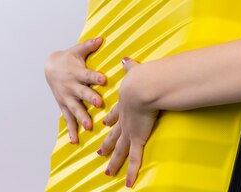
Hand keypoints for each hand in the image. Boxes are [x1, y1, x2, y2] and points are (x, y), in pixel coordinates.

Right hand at [44, 37, 106, 143]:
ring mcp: (67, 97)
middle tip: (99, 103)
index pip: (87, 75)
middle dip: (90, 98)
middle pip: (82, 93)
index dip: (95, 77)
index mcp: (77, 73)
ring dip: (81, 117)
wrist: (50, 67)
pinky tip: (75, 141)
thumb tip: (101, 38)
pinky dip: (71, 130)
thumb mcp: (77, 50)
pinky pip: (68, 119)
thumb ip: (89, 45)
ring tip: (88, 125)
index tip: (104, 80)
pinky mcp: (64, 105)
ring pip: (75, 108)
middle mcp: (71, 86)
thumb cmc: (68, 58)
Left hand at [97, 58, 157, 188]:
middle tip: (99, 152)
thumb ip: (130, 67)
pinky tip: (128, 183)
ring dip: (114, 162)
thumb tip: (125, 60)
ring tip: (108, 172)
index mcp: (124, 105)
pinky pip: (134, 159)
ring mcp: (129, 131)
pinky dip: (131, 172)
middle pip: (113, 136)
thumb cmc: (141, 78)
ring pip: (120, 150)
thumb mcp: (134, 71)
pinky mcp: (137, 138)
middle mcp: (124, 120)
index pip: (115, 115)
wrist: (141, 87)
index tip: (105, 123)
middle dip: (107, 144)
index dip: (110, 120)